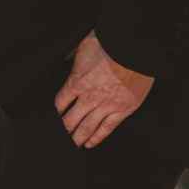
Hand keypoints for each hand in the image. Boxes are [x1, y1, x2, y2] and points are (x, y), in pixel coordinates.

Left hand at [55, 31, 154, 147]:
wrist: (136, 48)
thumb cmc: (112, 43)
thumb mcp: (84, 45)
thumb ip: (73, 56)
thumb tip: (65, 60)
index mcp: (77, 81)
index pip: (59, 103)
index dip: (54, 113)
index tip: (52, 119)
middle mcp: (89, 97)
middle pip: (70, 120)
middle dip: (63, 130)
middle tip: (58, 138)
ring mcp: (106, 105)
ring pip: (87, 128)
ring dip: (77, 138)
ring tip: (72, 144)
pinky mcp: (122, 110)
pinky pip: (107, 128)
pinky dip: (97, 138)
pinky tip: (90, 143)